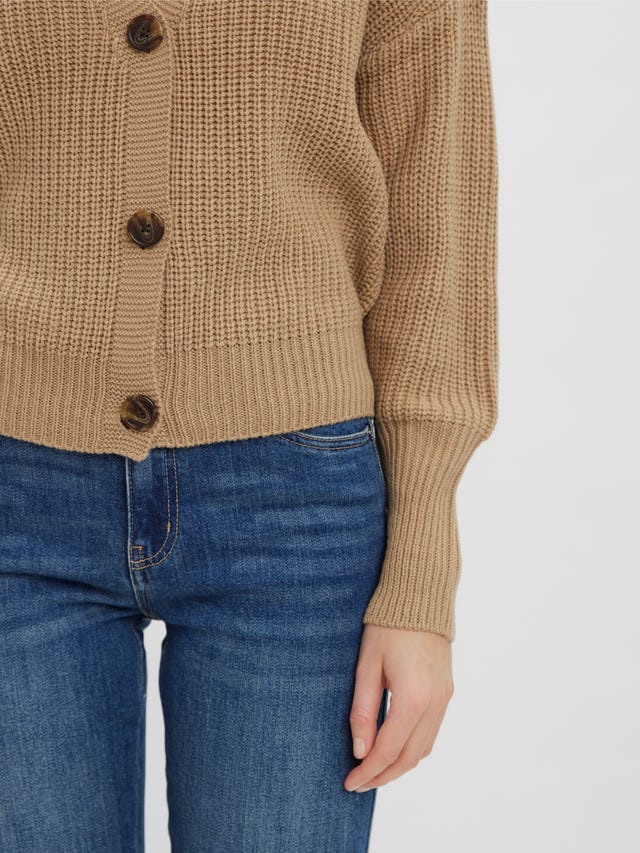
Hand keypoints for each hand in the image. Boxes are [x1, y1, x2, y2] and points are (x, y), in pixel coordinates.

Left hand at [344, 624, 453, 792]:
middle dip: (383, 776)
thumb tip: (360, 751)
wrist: (421, 597)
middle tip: (359, 783)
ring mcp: (445, 698)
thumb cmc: (388, 626)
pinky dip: (412, 747)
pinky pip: (431, 732)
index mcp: (413, 699)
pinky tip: (394, 746)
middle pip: (410, 758)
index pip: (388, 750)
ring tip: (373, 769)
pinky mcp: (447, 692)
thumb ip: (363, 712)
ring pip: (424, 749)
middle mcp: (435, 704)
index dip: (368, 771)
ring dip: (399, 765)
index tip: (349, 783)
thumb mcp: (367, 667)